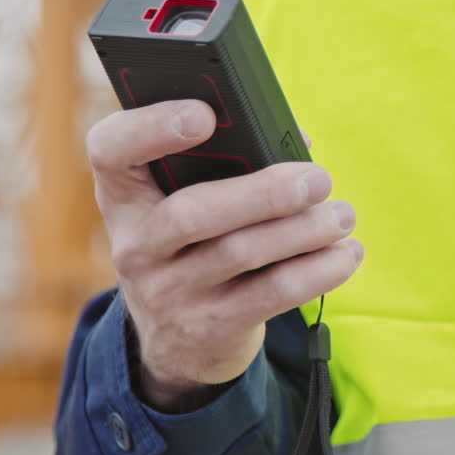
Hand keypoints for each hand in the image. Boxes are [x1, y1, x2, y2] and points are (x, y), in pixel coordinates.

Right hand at [86, 99, 362, 411]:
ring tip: (341, 215)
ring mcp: (168, 292)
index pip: (109, 150)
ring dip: (304, 230)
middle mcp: (135, 244)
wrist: (178, 340)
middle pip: (193, 212)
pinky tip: (344, 254)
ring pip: (240, 253)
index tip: (205, 114)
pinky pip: (271, 294)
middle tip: (318, 179)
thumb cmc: (197, 242)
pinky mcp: (209, 327)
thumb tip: (297, 140)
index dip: (151, 127)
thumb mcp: (187, 200)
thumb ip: (231, 159)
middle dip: (264, 193)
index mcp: (124, 193)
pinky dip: (317, 271)